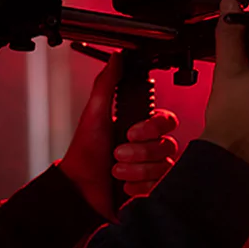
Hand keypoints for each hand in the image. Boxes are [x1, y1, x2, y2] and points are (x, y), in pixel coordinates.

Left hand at [59, 54, 178, 220]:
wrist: (80, 188)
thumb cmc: (85, 152)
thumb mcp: (94, 113)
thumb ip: (107, 83)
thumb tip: (116, 57)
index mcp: (140, 126)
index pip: (167, 121)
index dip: (152, 127)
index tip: (130, 132)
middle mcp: (150, 146)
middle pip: (168, 145)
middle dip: (139, 152)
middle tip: (117, 153)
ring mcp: (152, 169)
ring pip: (165, 166)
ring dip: (135, 169)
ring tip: (116, 170)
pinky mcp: (153, 190)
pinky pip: (161, 186)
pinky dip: (140, 186)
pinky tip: (124, 185)